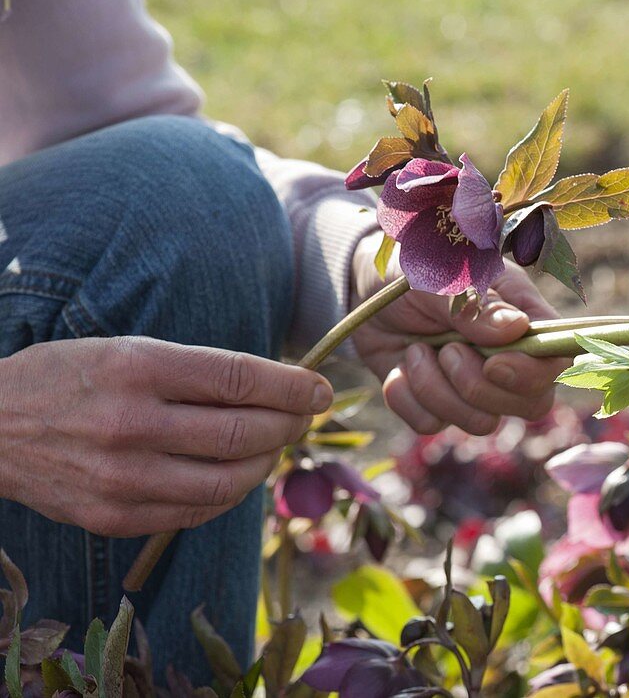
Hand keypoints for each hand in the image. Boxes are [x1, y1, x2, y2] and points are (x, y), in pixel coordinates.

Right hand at [0, 337, 332, 536]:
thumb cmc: (71, 378)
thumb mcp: (129, 350)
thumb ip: (200, 371)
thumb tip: (279, 388)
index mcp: (139, 367)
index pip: (241, 379)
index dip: (293, 387)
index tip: (319, 390)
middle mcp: (132, 423)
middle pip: (245, 432)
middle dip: (291, 425)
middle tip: (305, 418)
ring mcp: (122, 477)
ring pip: (231, 480)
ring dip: (268, 463)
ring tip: (274, 446)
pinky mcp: (114, 517)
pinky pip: (199, 511)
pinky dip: (232, 493)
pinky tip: (237, 474)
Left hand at [352, 241, 568, 434]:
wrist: (365, 289)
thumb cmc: (416, 270)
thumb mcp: (441, 278)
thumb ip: (475, 305)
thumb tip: (517, 329)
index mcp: (524, 318)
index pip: (555, 362)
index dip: (531, 375)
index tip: (493, 363)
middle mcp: (508, 358)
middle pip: (530, 404)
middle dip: (478, 386)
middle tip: (446, 350)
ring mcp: (475, 387)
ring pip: (480, 423)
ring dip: (437, 390)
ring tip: (415, 351)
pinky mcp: (439, 406)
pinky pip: (432, 424)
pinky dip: (407, 398)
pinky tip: (398, 368)